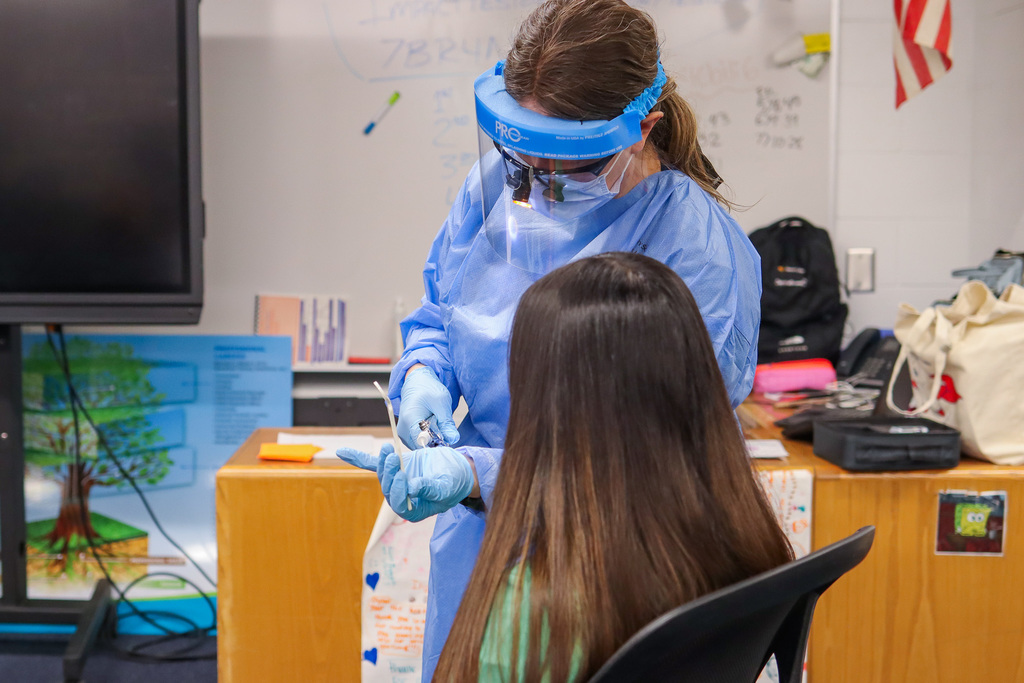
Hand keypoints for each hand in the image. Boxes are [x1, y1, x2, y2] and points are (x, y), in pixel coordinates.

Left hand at [336, 443, 474, 521]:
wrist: (458, 467)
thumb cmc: (455, 481)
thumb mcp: (447, 486)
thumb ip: (430, 488)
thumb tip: (412, 488)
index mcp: (413, 510)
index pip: (398, 502)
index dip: (397, 490)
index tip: (402, 476)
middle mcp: (402, 498)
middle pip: (388, 487)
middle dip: (389, 473)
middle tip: (394, 457)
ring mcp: (397, 482)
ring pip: (382, 474)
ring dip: (382, 461)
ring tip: (387, 449)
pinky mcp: (395, 467)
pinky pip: (372, 464)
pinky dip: (358, 457)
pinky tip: (342, 451)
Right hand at [397, 366, 459, 448]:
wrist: (417, 380)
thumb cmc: (427, 388)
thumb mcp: (441, 402)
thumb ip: (447, 422)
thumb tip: (453, 439)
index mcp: (410, 419)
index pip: (422, 443)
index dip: (437, 444)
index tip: (447, 439)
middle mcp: (403, 428)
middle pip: (420, 447)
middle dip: (435, 443)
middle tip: (445, 431)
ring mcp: (403, 432)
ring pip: (420, 446)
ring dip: (432, 441)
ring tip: (438, 426)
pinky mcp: (406, 433)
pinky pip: (418, 442)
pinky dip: (428, 439)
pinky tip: (433, 429)